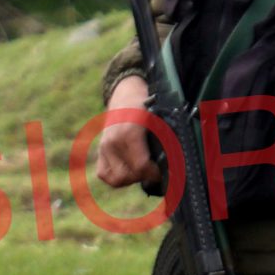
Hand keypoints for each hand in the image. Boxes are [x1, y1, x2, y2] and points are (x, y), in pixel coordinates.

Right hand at [93, 74, 159, 189]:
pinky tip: (128, 172)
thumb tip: (174, 163)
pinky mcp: (100, 151)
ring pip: (115, 179)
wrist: (125, 95)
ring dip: (130, 179)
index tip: (163, 172)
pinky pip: (104, 174)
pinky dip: (115, 178)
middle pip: (128, 175)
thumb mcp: (159, 119)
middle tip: (153, 172)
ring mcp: (104, 147)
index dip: (155, 174)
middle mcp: (113, 141)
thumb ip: (165, 140)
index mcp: (130, 133)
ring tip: (141, 172)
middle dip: (143, 177)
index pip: (141, 166)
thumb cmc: (146, 107)